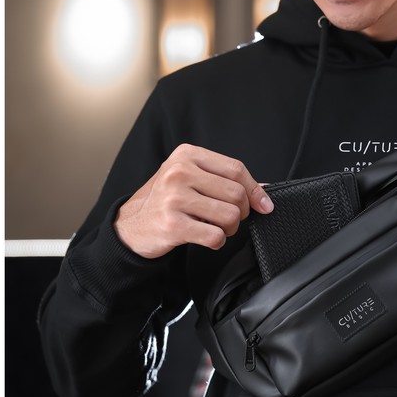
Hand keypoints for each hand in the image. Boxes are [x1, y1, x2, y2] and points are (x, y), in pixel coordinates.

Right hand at [114, 145, 273, 257]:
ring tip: (216, 227)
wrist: (131, 225)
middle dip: (241, 212)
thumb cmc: (166, 200)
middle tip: (230, 218)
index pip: (236, 169)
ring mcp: (174, 198)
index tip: (264, 204)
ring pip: (229, 216)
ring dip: (230, 228)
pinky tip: (205, 237)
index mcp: (187, 155)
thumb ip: (224, 180)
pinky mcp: (172, 224)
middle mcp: (179, 172)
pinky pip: (215, 236)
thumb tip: (264, 192)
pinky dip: (217, 241)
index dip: (255, 189)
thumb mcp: (191, 179)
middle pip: (236, 193)